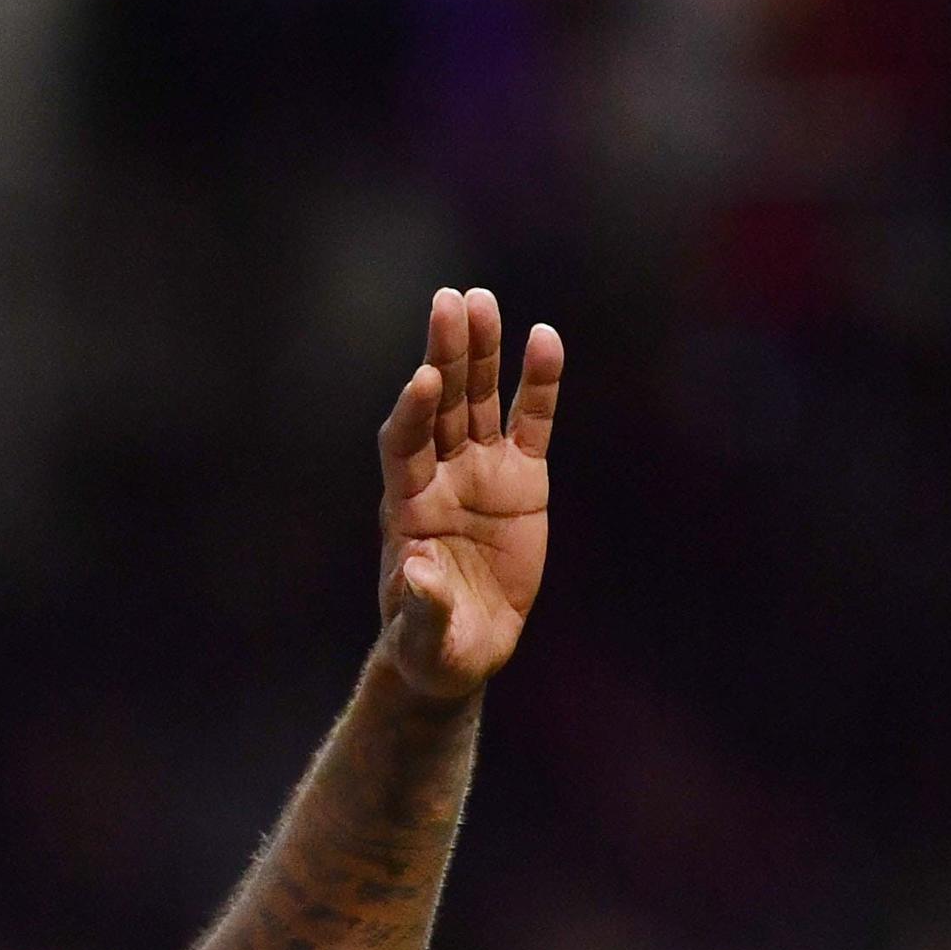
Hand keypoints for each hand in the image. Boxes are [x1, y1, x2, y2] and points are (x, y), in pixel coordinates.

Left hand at [376, 286, 557, 699]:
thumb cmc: (431, 644)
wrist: (463, 647)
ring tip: (482, 302)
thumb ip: (422, 603)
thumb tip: (416, 569)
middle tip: (450, 303)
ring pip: (480, 400)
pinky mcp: (522, 478)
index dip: (414, 411)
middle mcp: (440, 475)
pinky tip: (545, 338)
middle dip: (446, 356)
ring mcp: (481, 471)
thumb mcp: (424, 636)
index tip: (425, 379)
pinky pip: (532, 422)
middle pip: (441, 404)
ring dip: (481, 352)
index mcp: (407, 505)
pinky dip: (539, 384)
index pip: (405, 443)